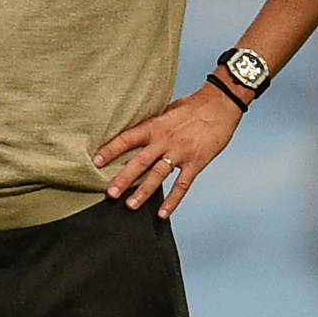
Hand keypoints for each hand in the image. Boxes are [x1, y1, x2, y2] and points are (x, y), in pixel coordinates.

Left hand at [93, 82, 242, 218]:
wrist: (221, 104)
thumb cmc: (194, 105)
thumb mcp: (168, 110)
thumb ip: (154, 125)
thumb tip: (139, 132)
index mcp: (155, 126)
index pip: (128, 139)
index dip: (111, 150)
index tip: (96, 161)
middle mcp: (165, 141)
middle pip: (139, 162)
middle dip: (123, 178)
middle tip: (109, 192)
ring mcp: (180, 153)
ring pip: (157, 176)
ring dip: (143, 192)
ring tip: (130, 205)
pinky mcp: (196, 163)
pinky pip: (182, 185)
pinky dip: (172, 200)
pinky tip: (162, 213)